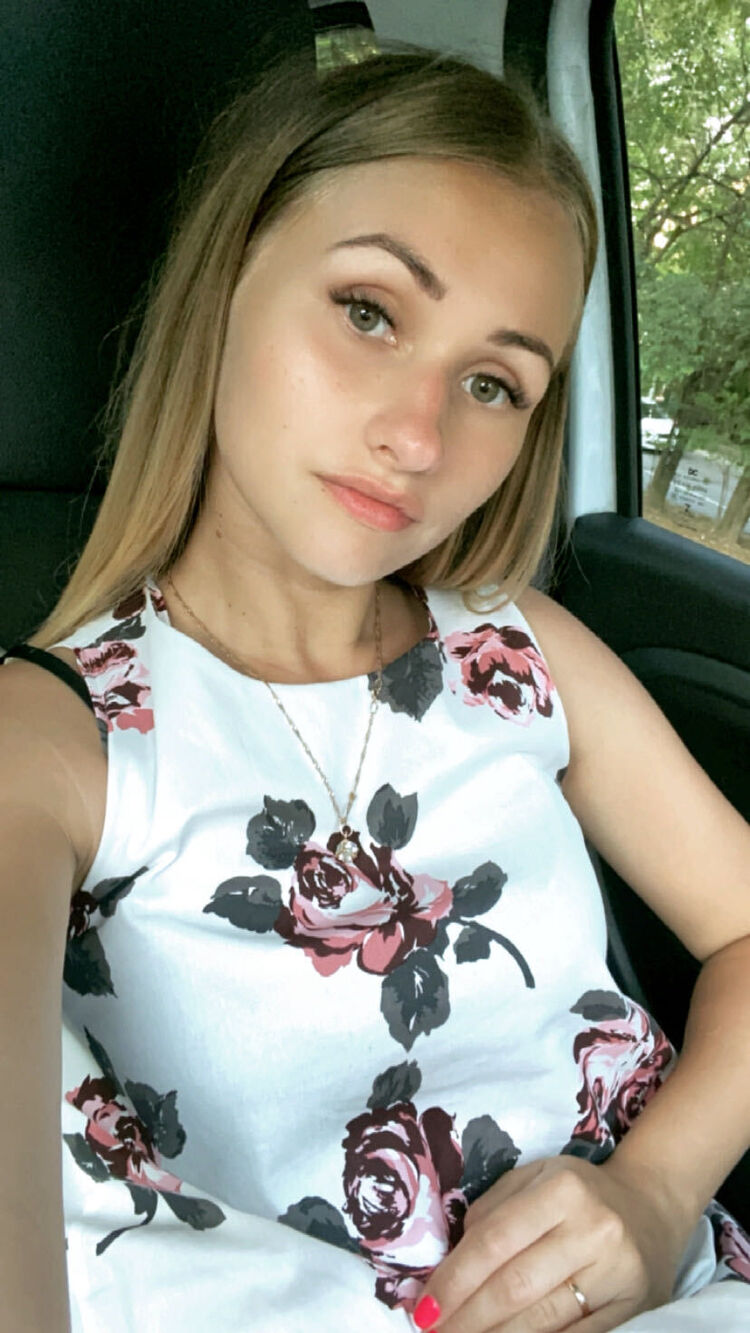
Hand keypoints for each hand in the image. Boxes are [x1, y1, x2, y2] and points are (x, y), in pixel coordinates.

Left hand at [412, 1153, 694, 1331]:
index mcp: (563, 1189)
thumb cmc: (580, 1193)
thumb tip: (450, 1261)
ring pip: (543, 1319)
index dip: (455, 1279)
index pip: (495, 1241)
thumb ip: (492, 1211)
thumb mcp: (535, 1179)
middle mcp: (593, 1230)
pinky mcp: (632, 1309)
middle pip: (515, 1286)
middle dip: (468, 1317)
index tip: (425, 1308)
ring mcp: (616, 1274)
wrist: (652, 1207)